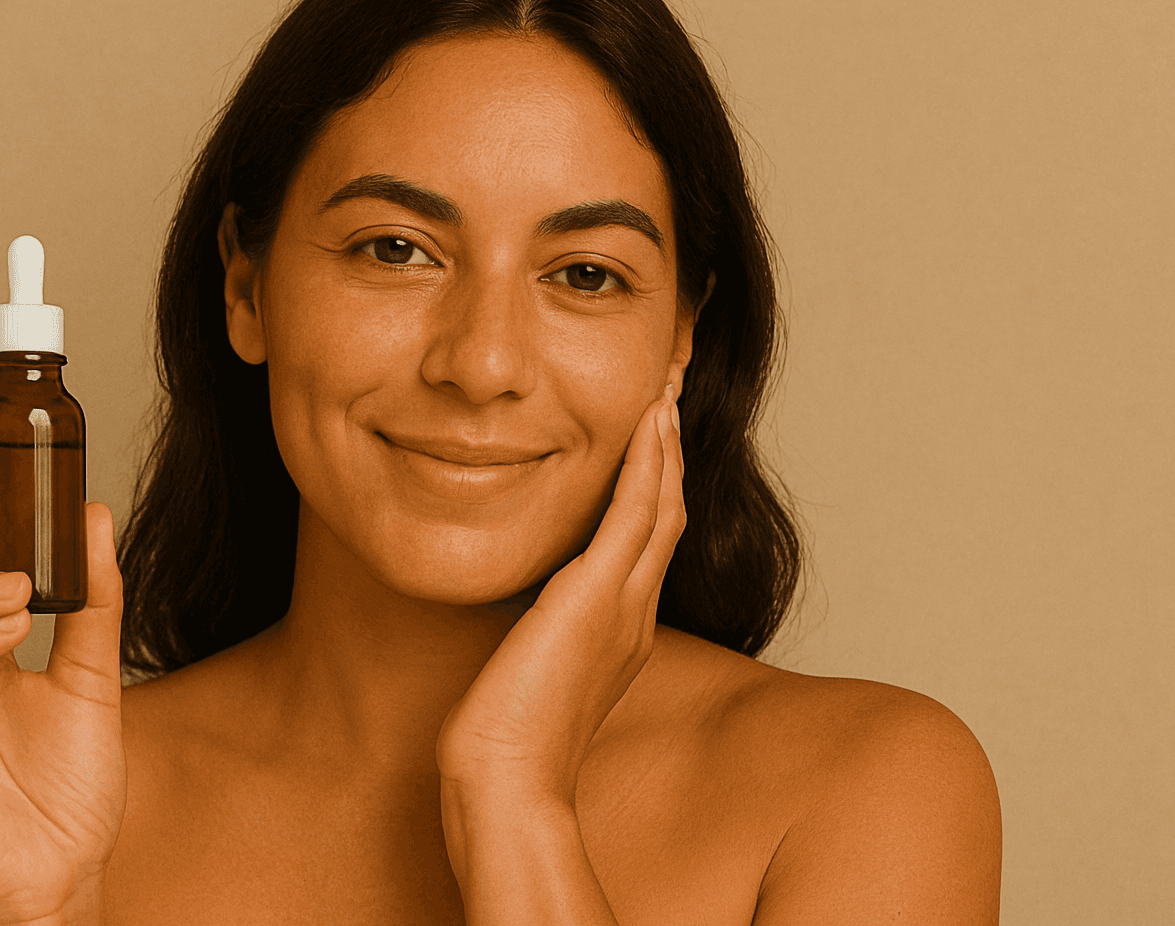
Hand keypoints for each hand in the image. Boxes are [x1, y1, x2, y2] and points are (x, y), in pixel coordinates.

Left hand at [436, 385, 684, 804]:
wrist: (508, 782)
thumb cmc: (505, 741)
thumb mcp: (527, 671)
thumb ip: (534, 635)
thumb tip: (514, 609)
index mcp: (621, 631)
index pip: (646, 541)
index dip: (653, 486)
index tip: (648, 440)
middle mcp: (634, 613)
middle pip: (669, 513)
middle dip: (669, 453)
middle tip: (667, 395)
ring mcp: (624, 605)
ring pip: (663, 504)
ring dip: (665, 444)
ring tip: (664, 391)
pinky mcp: (598, 597)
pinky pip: (636, 513)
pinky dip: (647, 463)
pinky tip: (649, 422)